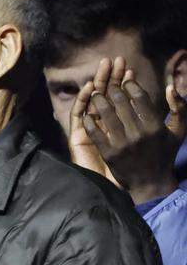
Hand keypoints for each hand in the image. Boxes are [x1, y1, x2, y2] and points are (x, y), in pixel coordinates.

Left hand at [71, 56, 184, 203]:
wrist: (151, 183)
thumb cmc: (164, 154)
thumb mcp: (178, 131)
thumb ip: (178, 108)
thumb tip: (171, 87)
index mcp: (155, 125)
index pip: (139, 97)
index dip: (130, 85)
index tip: (124, 81)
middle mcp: (138, 133)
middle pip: (121, 103)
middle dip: (111, 89)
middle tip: (106, 84)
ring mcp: (122, 144)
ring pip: (106, 115)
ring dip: (98, 101)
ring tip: (94, 94)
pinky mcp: (109, 154)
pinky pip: (96, 133)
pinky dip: (90, 122)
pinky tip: (87, 115)